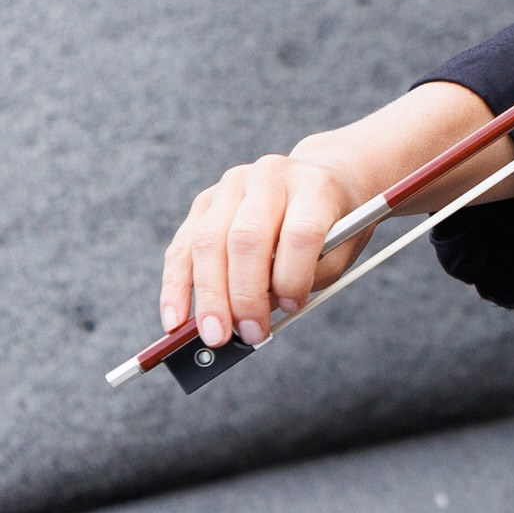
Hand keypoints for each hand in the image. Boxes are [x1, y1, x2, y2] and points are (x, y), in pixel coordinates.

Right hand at [162, 135, 384, 349]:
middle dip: (243, 295)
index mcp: (315, 187)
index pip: (299, 233)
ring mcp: (232, 186)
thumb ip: (302, 282)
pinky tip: (175, 318)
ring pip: (208, 243)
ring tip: (213, 335)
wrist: (322, 182)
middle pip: (246, 238)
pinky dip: (176, 287)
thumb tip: (250, 323)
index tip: (292, 308)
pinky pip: (183, 247)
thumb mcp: (338, 253)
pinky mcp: (204, 201)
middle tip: (245, 334)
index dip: (293, 277)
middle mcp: (270, 177)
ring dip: (208, 297)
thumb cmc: (332, 227)